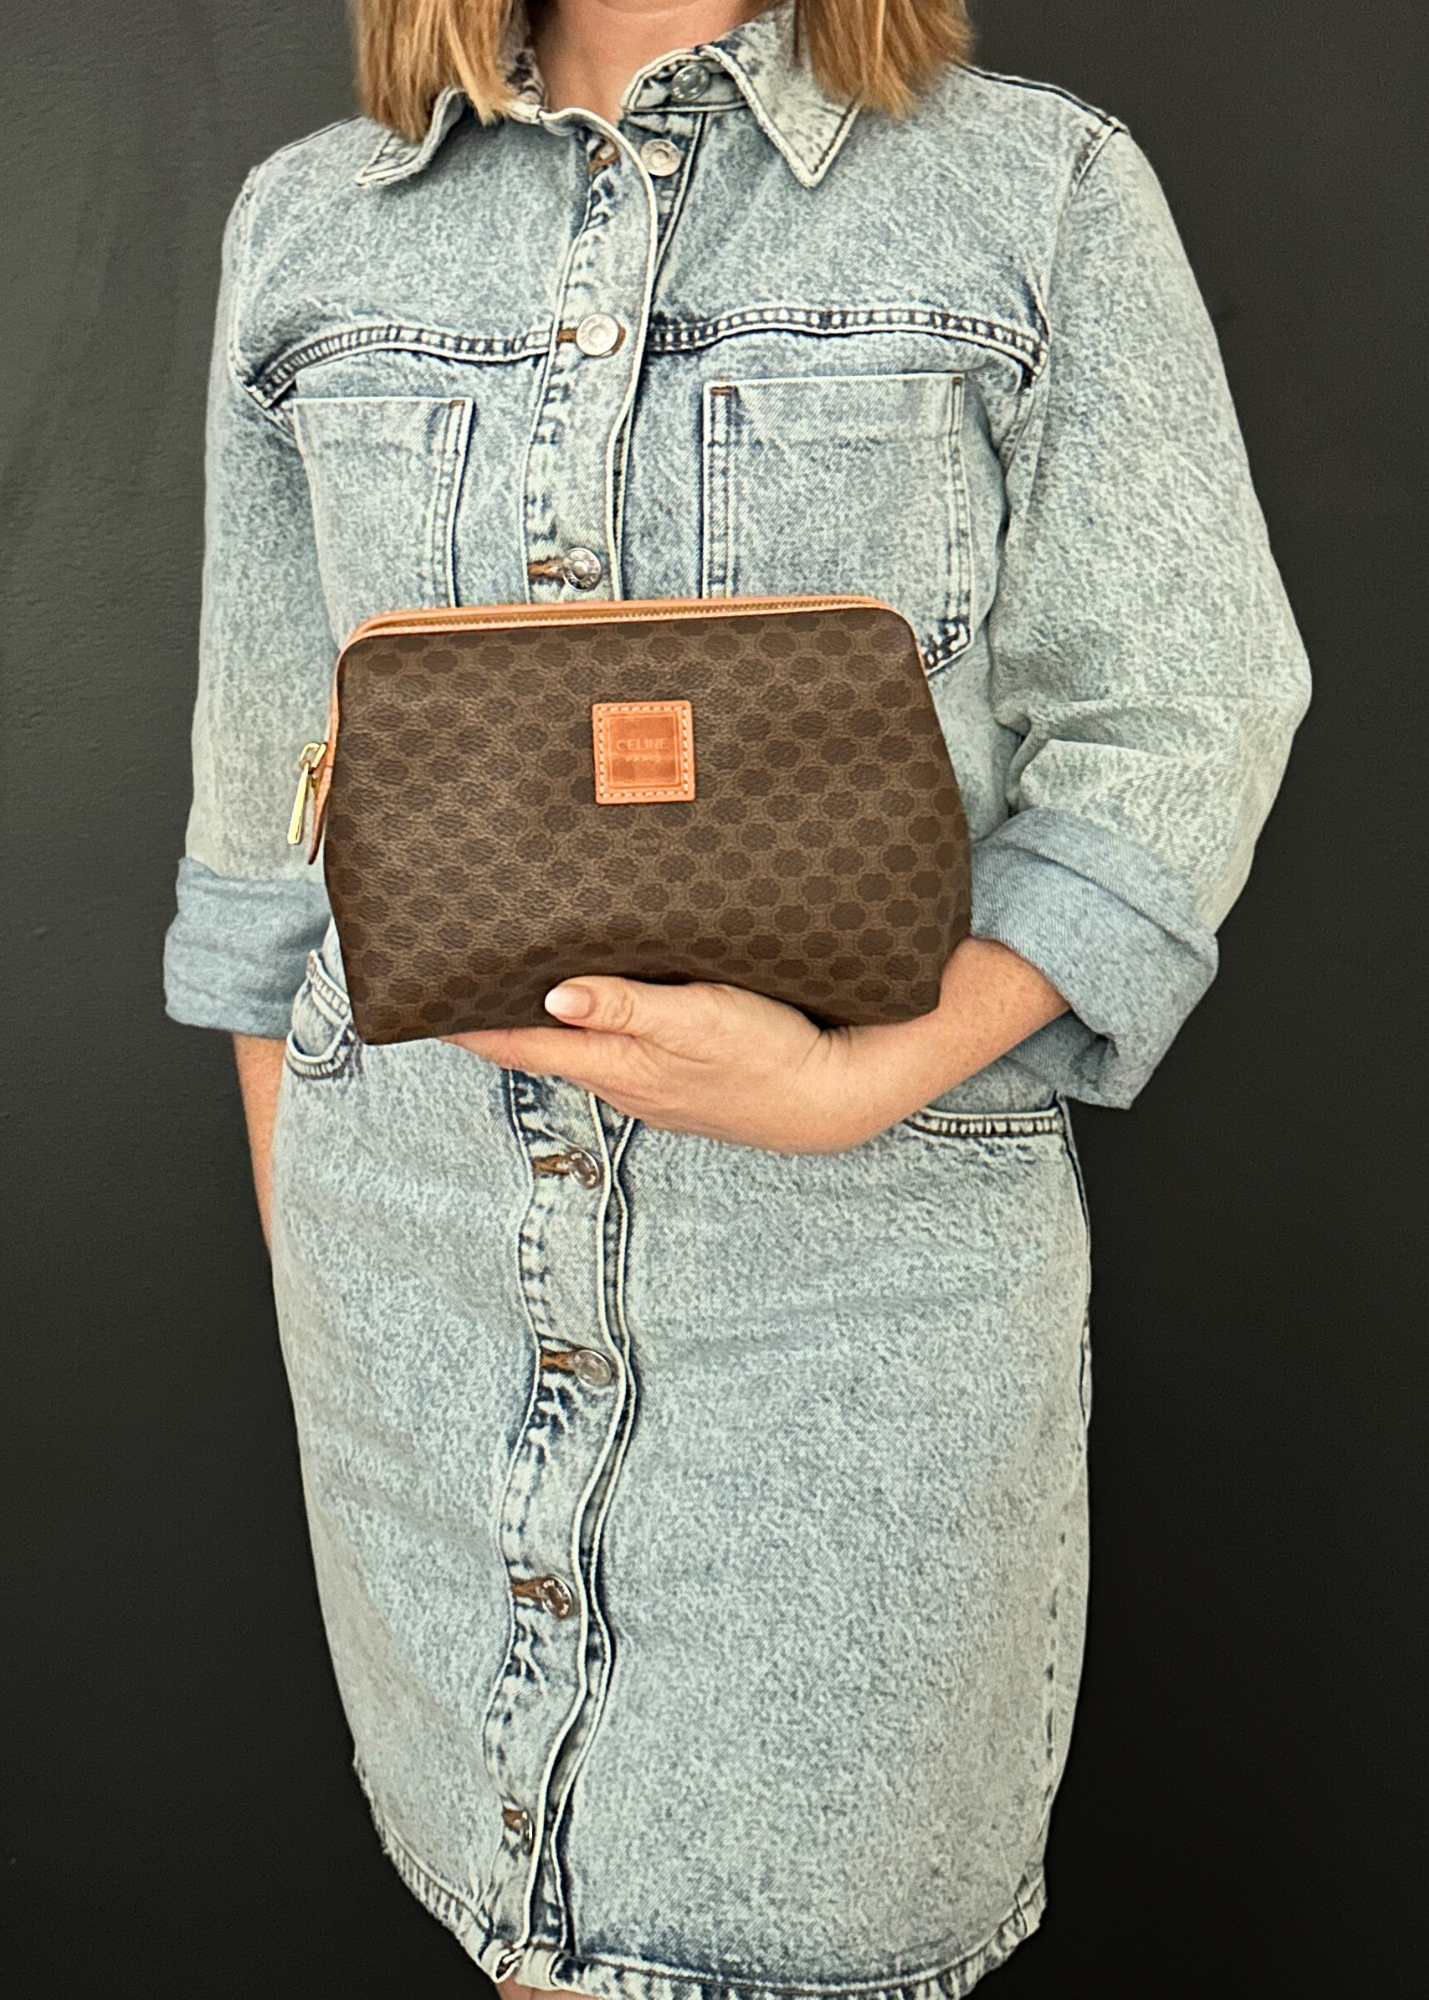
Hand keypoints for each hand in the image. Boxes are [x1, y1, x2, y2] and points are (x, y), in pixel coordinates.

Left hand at [444, 940, 1068, 1153]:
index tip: (414, 999)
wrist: (836, 1097)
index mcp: (614, 1063)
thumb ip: (624, 1008)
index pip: (517, 1043)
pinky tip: (603, 997)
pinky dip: (597, 1017)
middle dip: (495, 1013)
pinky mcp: (686, 1073)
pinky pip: (623, 1042)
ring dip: (545, 1014)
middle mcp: (623, 1078)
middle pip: (539, 1043)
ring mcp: (654, 1082)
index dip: (463, 1023)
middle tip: (454, 972)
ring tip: (513, 977)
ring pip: (581, 1042)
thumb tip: (548, 998)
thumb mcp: (696, 1020)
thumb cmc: (769, 1054)